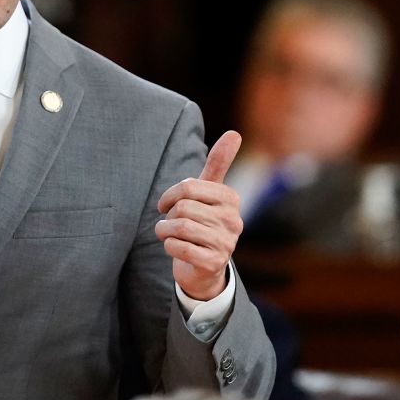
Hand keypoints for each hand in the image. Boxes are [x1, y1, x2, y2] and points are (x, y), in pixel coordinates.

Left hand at [155, 130, 243, 300]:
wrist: (204, 267)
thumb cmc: (203, 221)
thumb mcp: (209, 191)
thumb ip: (218, 163)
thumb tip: (235, 132)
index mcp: (231, 199)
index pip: (188, 187)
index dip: (169, 196)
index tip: (166, 205)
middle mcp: (233, 221)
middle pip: (182, 208)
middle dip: (167, 217)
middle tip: (170, 224)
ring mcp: (226, 243)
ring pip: (178, 228)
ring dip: (164, 232)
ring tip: (169, 235)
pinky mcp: (214, 263)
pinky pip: (179, 248)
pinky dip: (169, 247)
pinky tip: (176, 248)